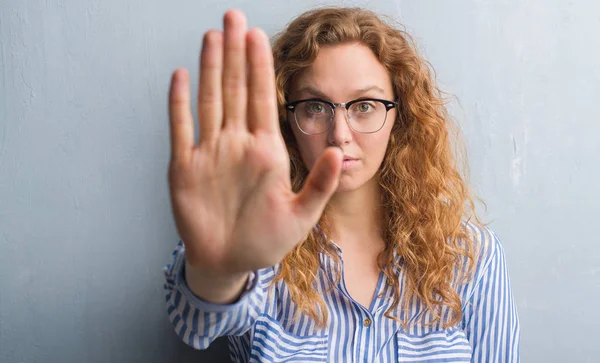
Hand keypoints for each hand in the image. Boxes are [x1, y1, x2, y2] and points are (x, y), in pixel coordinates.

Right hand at [167, 9, 341, 276]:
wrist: (228, 262)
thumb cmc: (266, 241)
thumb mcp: (302, 215)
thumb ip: (320, 184)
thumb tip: (342, 152)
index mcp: (265, 151)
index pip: (262, 98)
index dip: (259, 66)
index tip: (258, 36)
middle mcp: (237, 144)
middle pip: (235, 89)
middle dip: (235, 53)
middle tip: (234, 18)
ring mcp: (210, 153)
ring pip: (210, 100)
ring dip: (209, 68)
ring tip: (213, 36)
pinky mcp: (185, 168)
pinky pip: (181, 128)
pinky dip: (179, 103)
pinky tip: (181, 75)